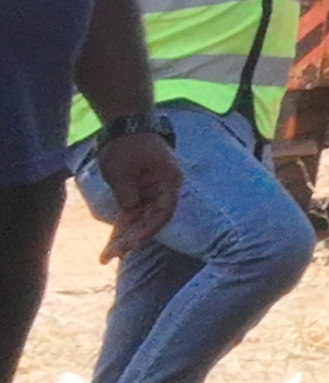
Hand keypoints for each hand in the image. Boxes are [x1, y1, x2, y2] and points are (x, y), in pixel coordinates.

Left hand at [94, 123, 179, 255]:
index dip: (147, 231)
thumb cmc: (127, 145)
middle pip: (151, 221)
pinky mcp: (138, 193)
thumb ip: (127, 194)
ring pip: (140, 221)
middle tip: (111, 256)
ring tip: (106, 257)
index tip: (130, 245)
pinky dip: (122, 228)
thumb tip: (130, 211)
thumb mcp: (123, 170)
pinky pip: (131, 214)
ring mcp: (151, 192)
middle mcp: (163, 190)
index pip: (163, 213)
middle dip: (132, 240)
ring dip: (125, 238)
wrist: (125, 126)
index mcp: (169, 182)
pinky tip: (111, 244)